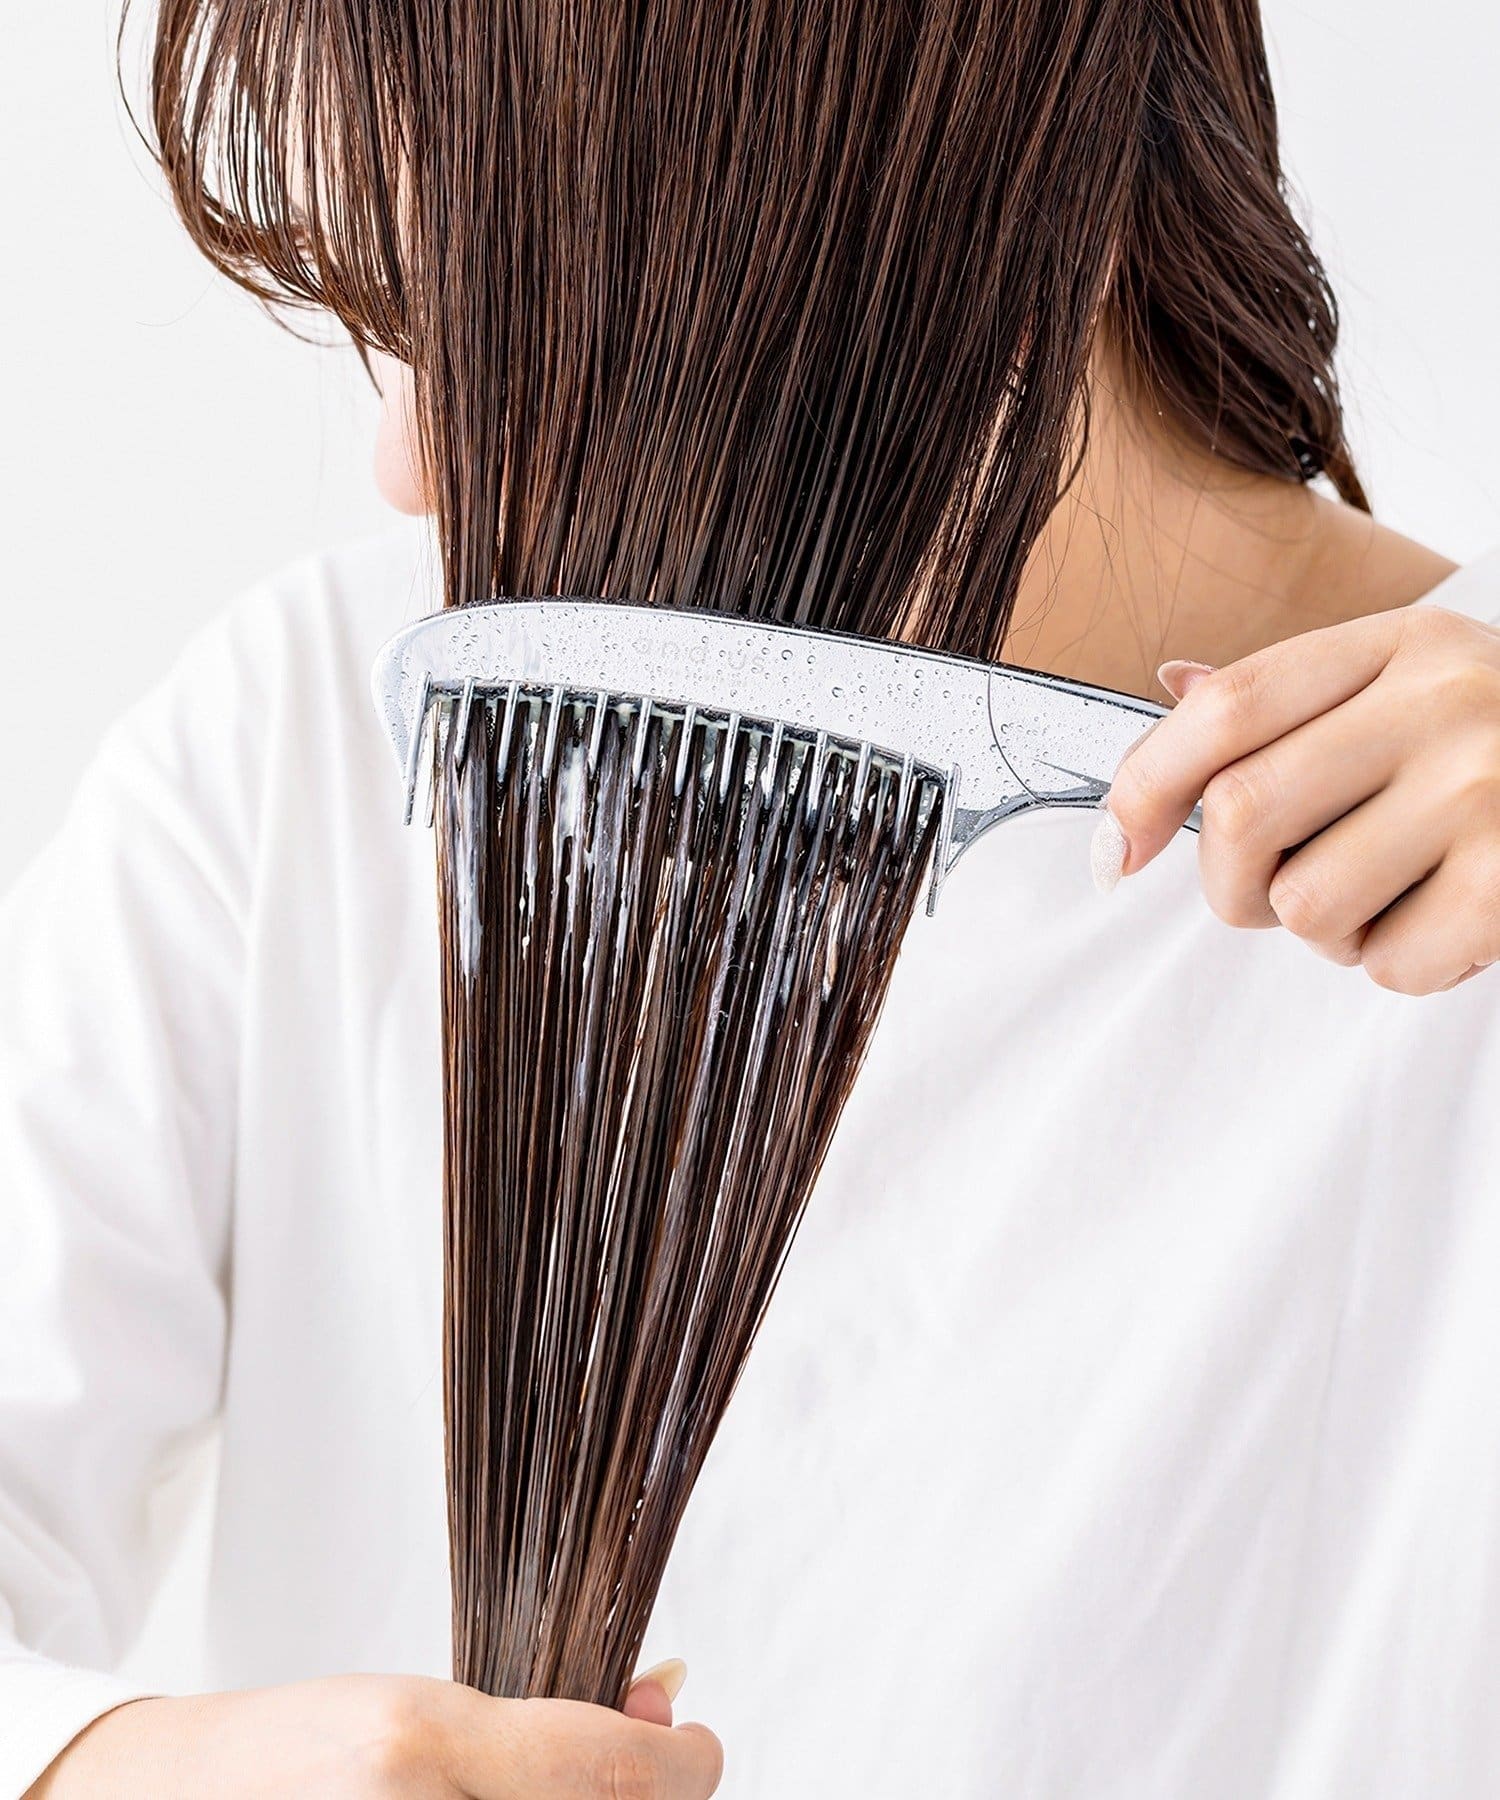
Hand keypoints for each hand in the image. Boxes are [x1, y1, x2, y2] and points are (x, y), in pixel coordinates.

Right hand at [26, 1661, 719, 1798]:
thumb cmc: (290, 1754)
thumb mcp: (425, 1709)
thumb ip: (546, 1725)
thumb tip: (661, 1712)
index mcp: (418, 1757)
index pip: (615, 1774)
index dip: (684, 1761)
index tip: (695, 1746)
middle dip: (635, 1799)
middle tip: (640, 1769)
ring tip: (549, 1788)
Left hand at [1098, 605, 1499, 995]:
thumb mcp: (1416, 681)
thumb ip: (1296, 695)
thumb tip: (1172, 690)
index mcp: (1401, 644)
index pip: (1227, 709)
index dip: (1143, 786)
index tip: (1115, 851)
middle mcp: (1445, 703)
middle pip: (1242, 813)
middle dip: (1229, 882)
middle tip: (1266, 894)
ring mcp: (1490, 793)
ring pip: (1306, 906)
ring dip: (1324, 929)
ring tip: (1387, 894)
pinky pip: (1389, 965)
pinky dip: (1399, 964)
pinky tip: (1445, 920)